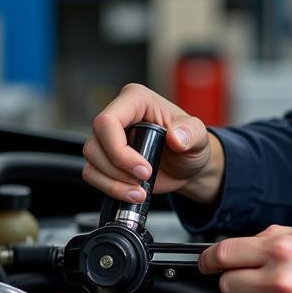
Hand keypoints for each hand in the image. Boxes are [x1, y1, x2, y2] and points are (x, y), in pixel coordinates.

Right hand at [82, 83, 223, 204]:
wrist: (187, 166)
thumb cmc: (191, 145)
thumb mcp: (200, 137)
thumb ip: (192, 134)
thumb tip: (176, 137)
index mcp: (136, 100)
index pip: (108, 121)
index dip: (119, 150)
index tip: (144, 169)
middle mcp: (118, 116)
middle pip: (95, 143)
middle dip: (118, 169)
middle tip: (145, 178)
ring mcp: (108, 138)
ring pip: (91, 160)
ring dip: (114, 182)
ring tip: (140, 190)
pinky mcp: (105, 158)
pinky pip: (92, 174)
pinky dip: (110, 188)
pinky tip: (131, 193)